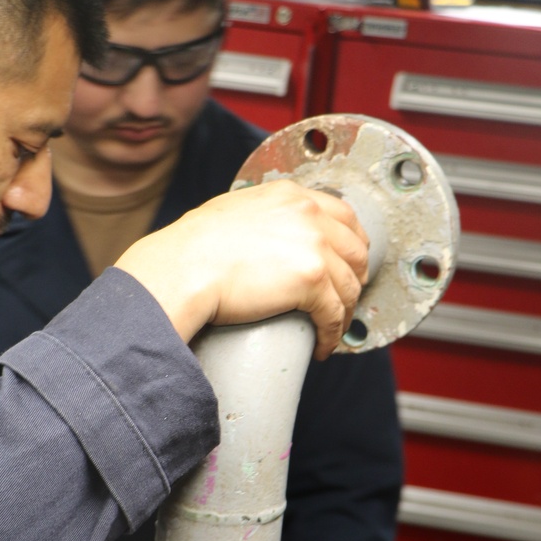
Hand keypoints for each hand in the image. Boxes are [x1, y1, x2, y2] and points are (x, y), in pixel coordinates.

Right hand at [114, 180, 367, 359]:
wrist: (184, 267)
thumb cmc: (194, 246)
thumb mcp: (235, 211)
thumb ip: (262, 215)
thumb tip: (265, 235)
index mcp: (292, 196)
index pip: (344, 215)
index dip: (352, 243)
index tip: (348, 262)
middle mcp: (309, 215)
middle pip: (356, 250)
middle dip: (354, 278)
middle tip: (344, 298)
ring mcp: (314, 246)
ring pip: (349, 285)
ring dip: (345, 310)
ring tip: (331, 327)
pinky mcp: (311, 281)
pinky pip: (335, 314)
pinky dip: (332, 334)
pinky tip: (323, 344)